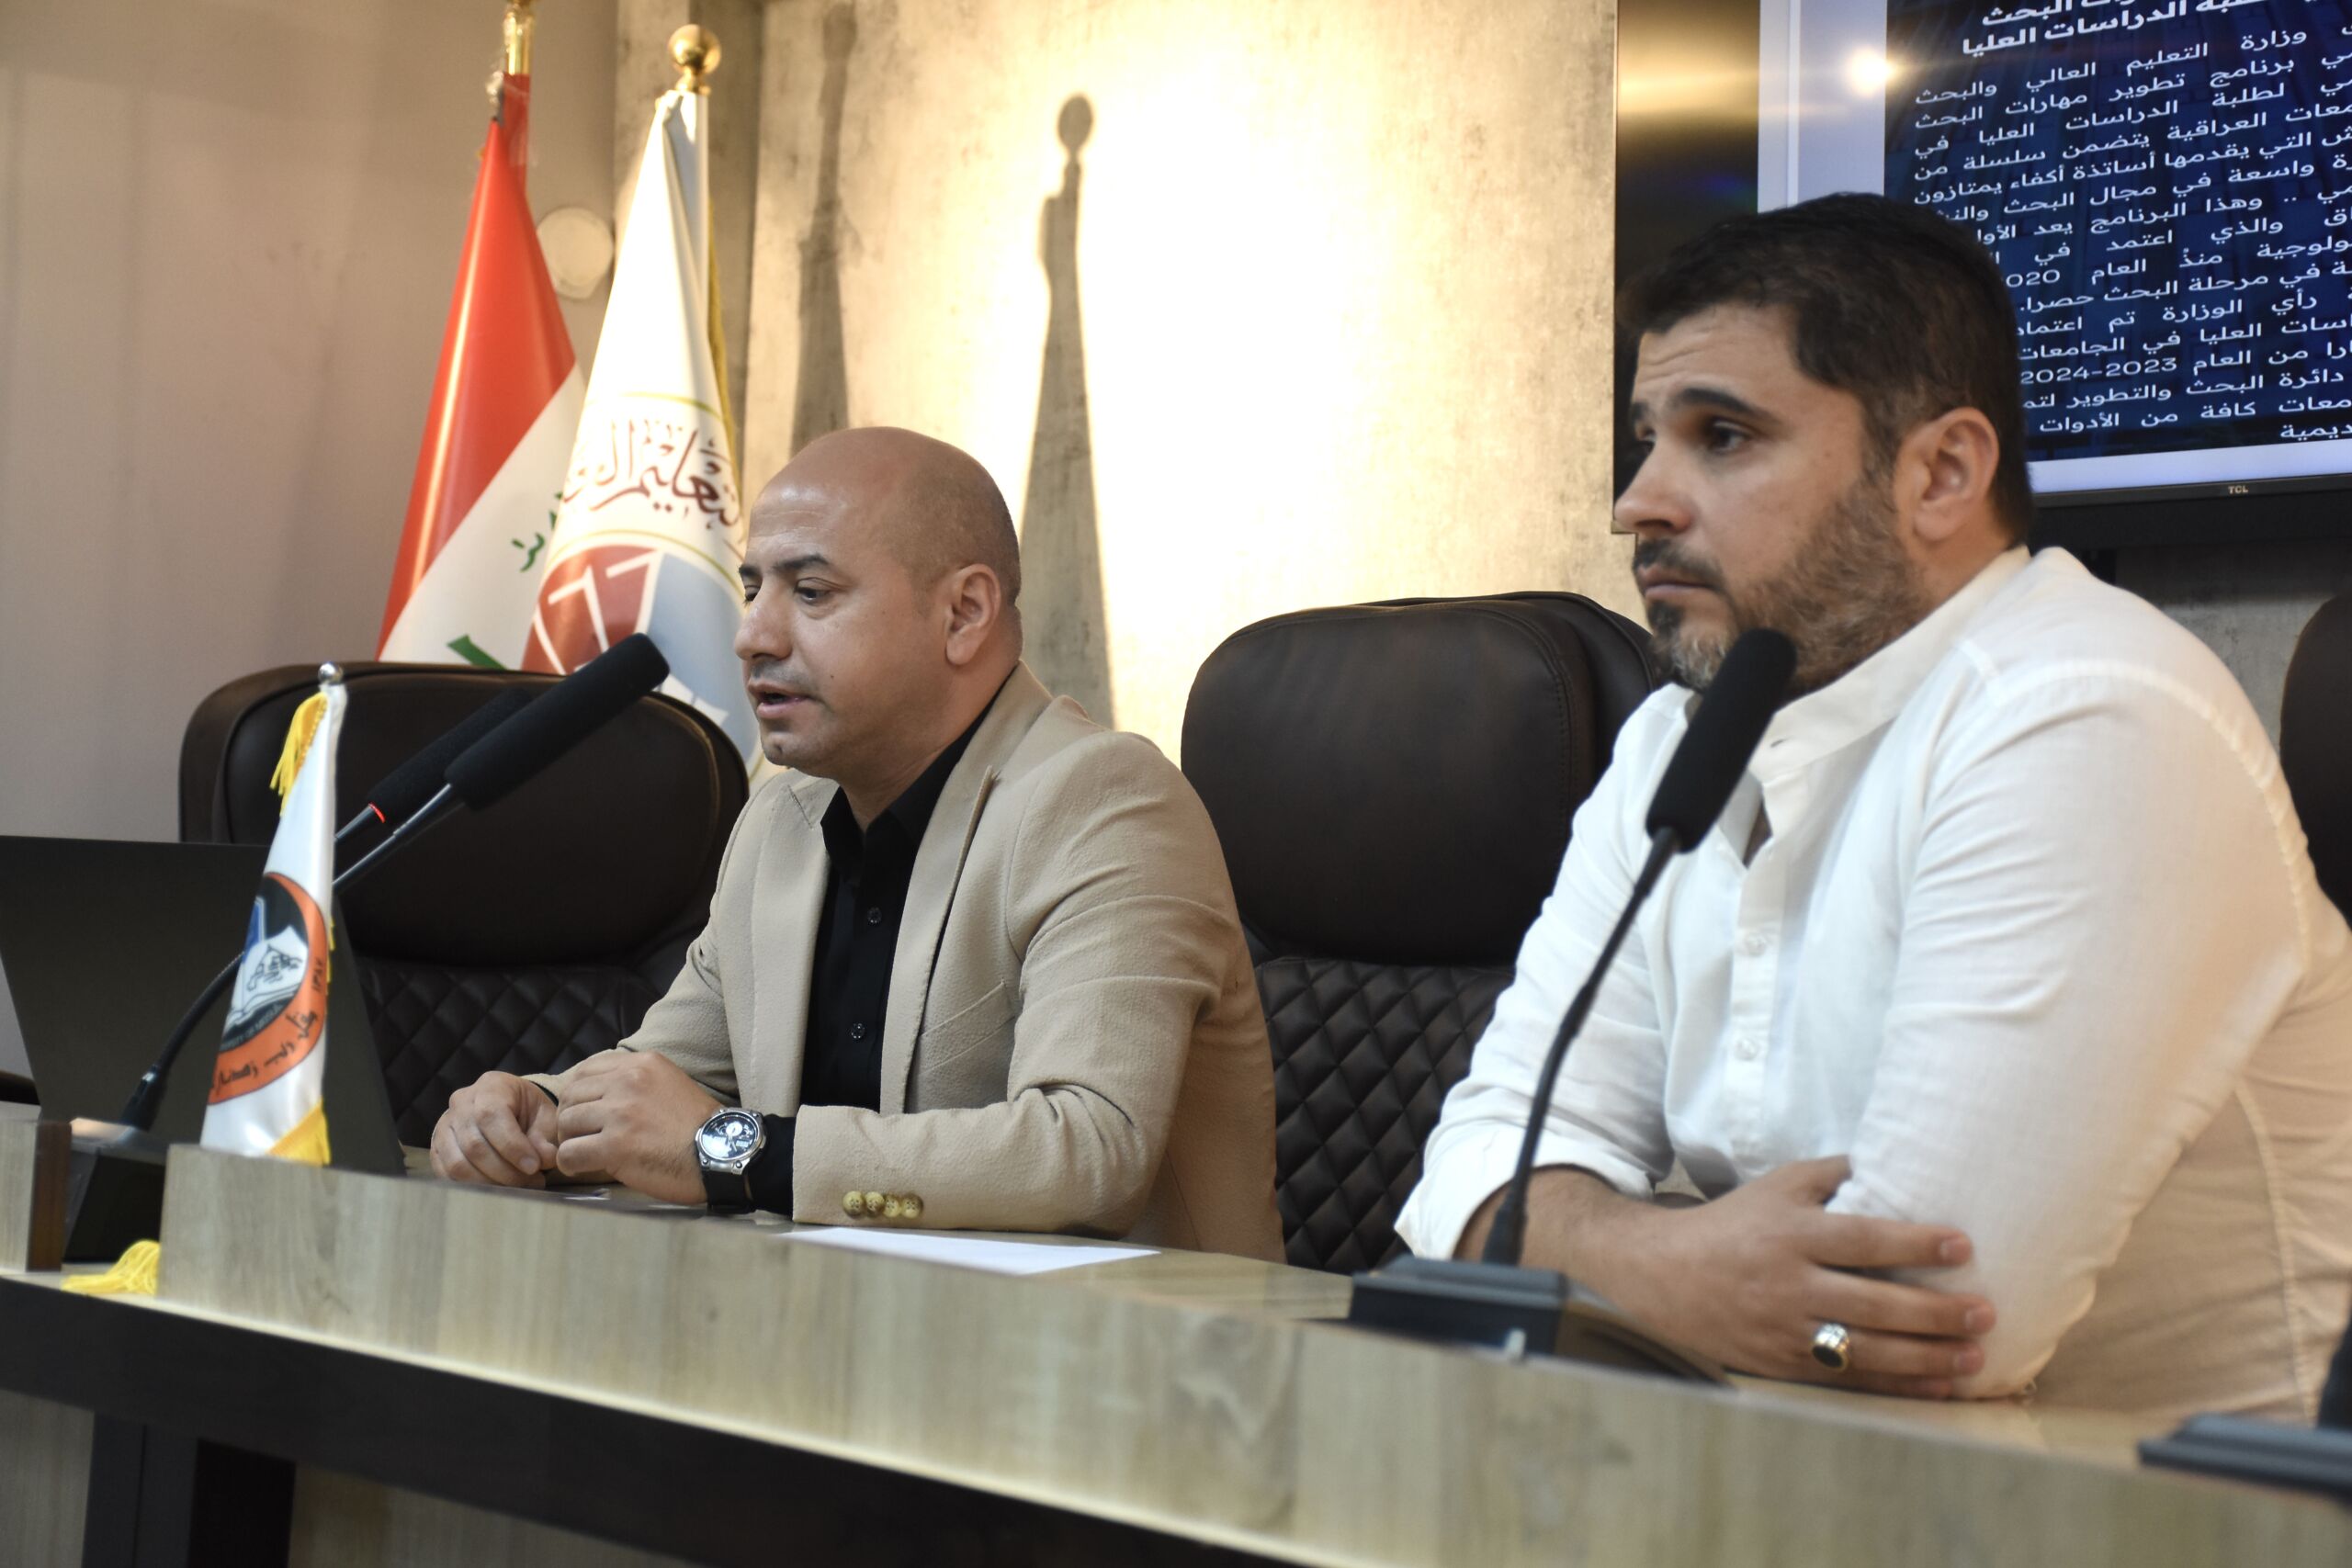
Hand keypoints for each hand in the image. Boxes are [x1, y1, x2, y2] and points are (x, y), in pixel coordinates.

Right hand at [431, 1071, 560, 1186]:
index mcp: (491, 1086)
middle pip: (474, 1145)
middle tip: (530, 1182)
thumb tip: (544, 1159)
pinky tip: (496, 1189)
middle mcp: (461, 1103)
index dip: (512, 1146)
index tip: (534, 1167)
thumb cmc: (530, 1114)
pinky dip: (472, 1188)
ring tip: (516, 1187)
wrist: (511, 1111)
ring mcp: (444, 1126)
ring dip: (489, 1183)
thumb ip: (545, 1138)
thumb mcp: (545, 1118)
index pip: (490, 1116)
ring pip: (458, 1163)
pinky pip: (447, 1174)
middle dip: (505, 1171)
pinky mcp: (436, 1149)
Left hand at [553, 1051, 722, 1203]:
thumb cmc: (697, 1126)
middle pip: (571, 1096)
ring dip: (570, 1141)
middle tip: (582, 1137)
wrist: (722, 1153)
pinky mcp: (616, 1144)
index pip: (585, 1070)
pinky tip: (582, 1167)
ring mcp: (621, 1112)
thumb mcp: (668, 1084)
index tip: (585, 1113)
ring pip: (566, 1123)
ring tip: (585, 1153)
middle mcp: (628, 1081)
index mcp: (641, 1064)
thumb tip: (595, 1095)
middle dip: (570, 1119)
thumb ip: (635, 1082)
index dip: (578, 1095)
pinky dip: (571, 1163)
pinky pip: (571, 1153)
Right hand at [1619, 1157, 1994, 1397]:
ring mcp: (1785, 1329)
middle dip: (1935, 1311)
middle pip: (1874, 1303)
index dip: (1915, 1244)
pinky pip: (1849, 1379)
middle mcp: (1789, 1284)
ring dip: (1926, 1356)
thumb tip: (1893, 1158)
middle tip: (1985, 1311)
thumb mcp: (1775, 1186)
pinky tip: (1937, 1386)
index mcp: (1790, 1233)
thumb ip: (1831, 1175)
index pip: (1863, 1240)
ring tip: (1973, 1354)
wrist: (1662, 1274)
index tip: (1962, 1246)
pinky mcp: (1782, 1363)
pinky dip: (1896, 1385)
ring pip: (1866, 1349)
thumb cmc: (1732, 1224)